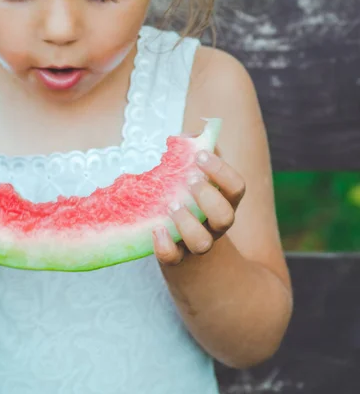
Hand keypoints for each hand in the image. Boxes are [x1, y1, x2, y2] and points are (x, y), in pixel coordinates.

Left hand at [152, 151, 245, 265]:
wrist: (186, 252)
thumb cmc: (189, 201)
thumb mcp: (196, 177)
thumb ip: (193, 153)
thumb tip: (186, 134)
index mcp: (223, 201)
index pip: (236, 186)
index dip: (221, 171)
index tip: (200, 156)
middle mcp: (214, 224)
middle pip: (225, 217)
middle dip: (208, 197)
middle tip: (189, 180)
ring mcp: (196, 243)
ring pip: (202, 242)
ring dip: (187, 223)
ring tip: (172, 205)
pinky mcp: (176, 258)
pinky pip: (173, 258)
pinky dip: (165, 246)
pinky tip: (156, 229)